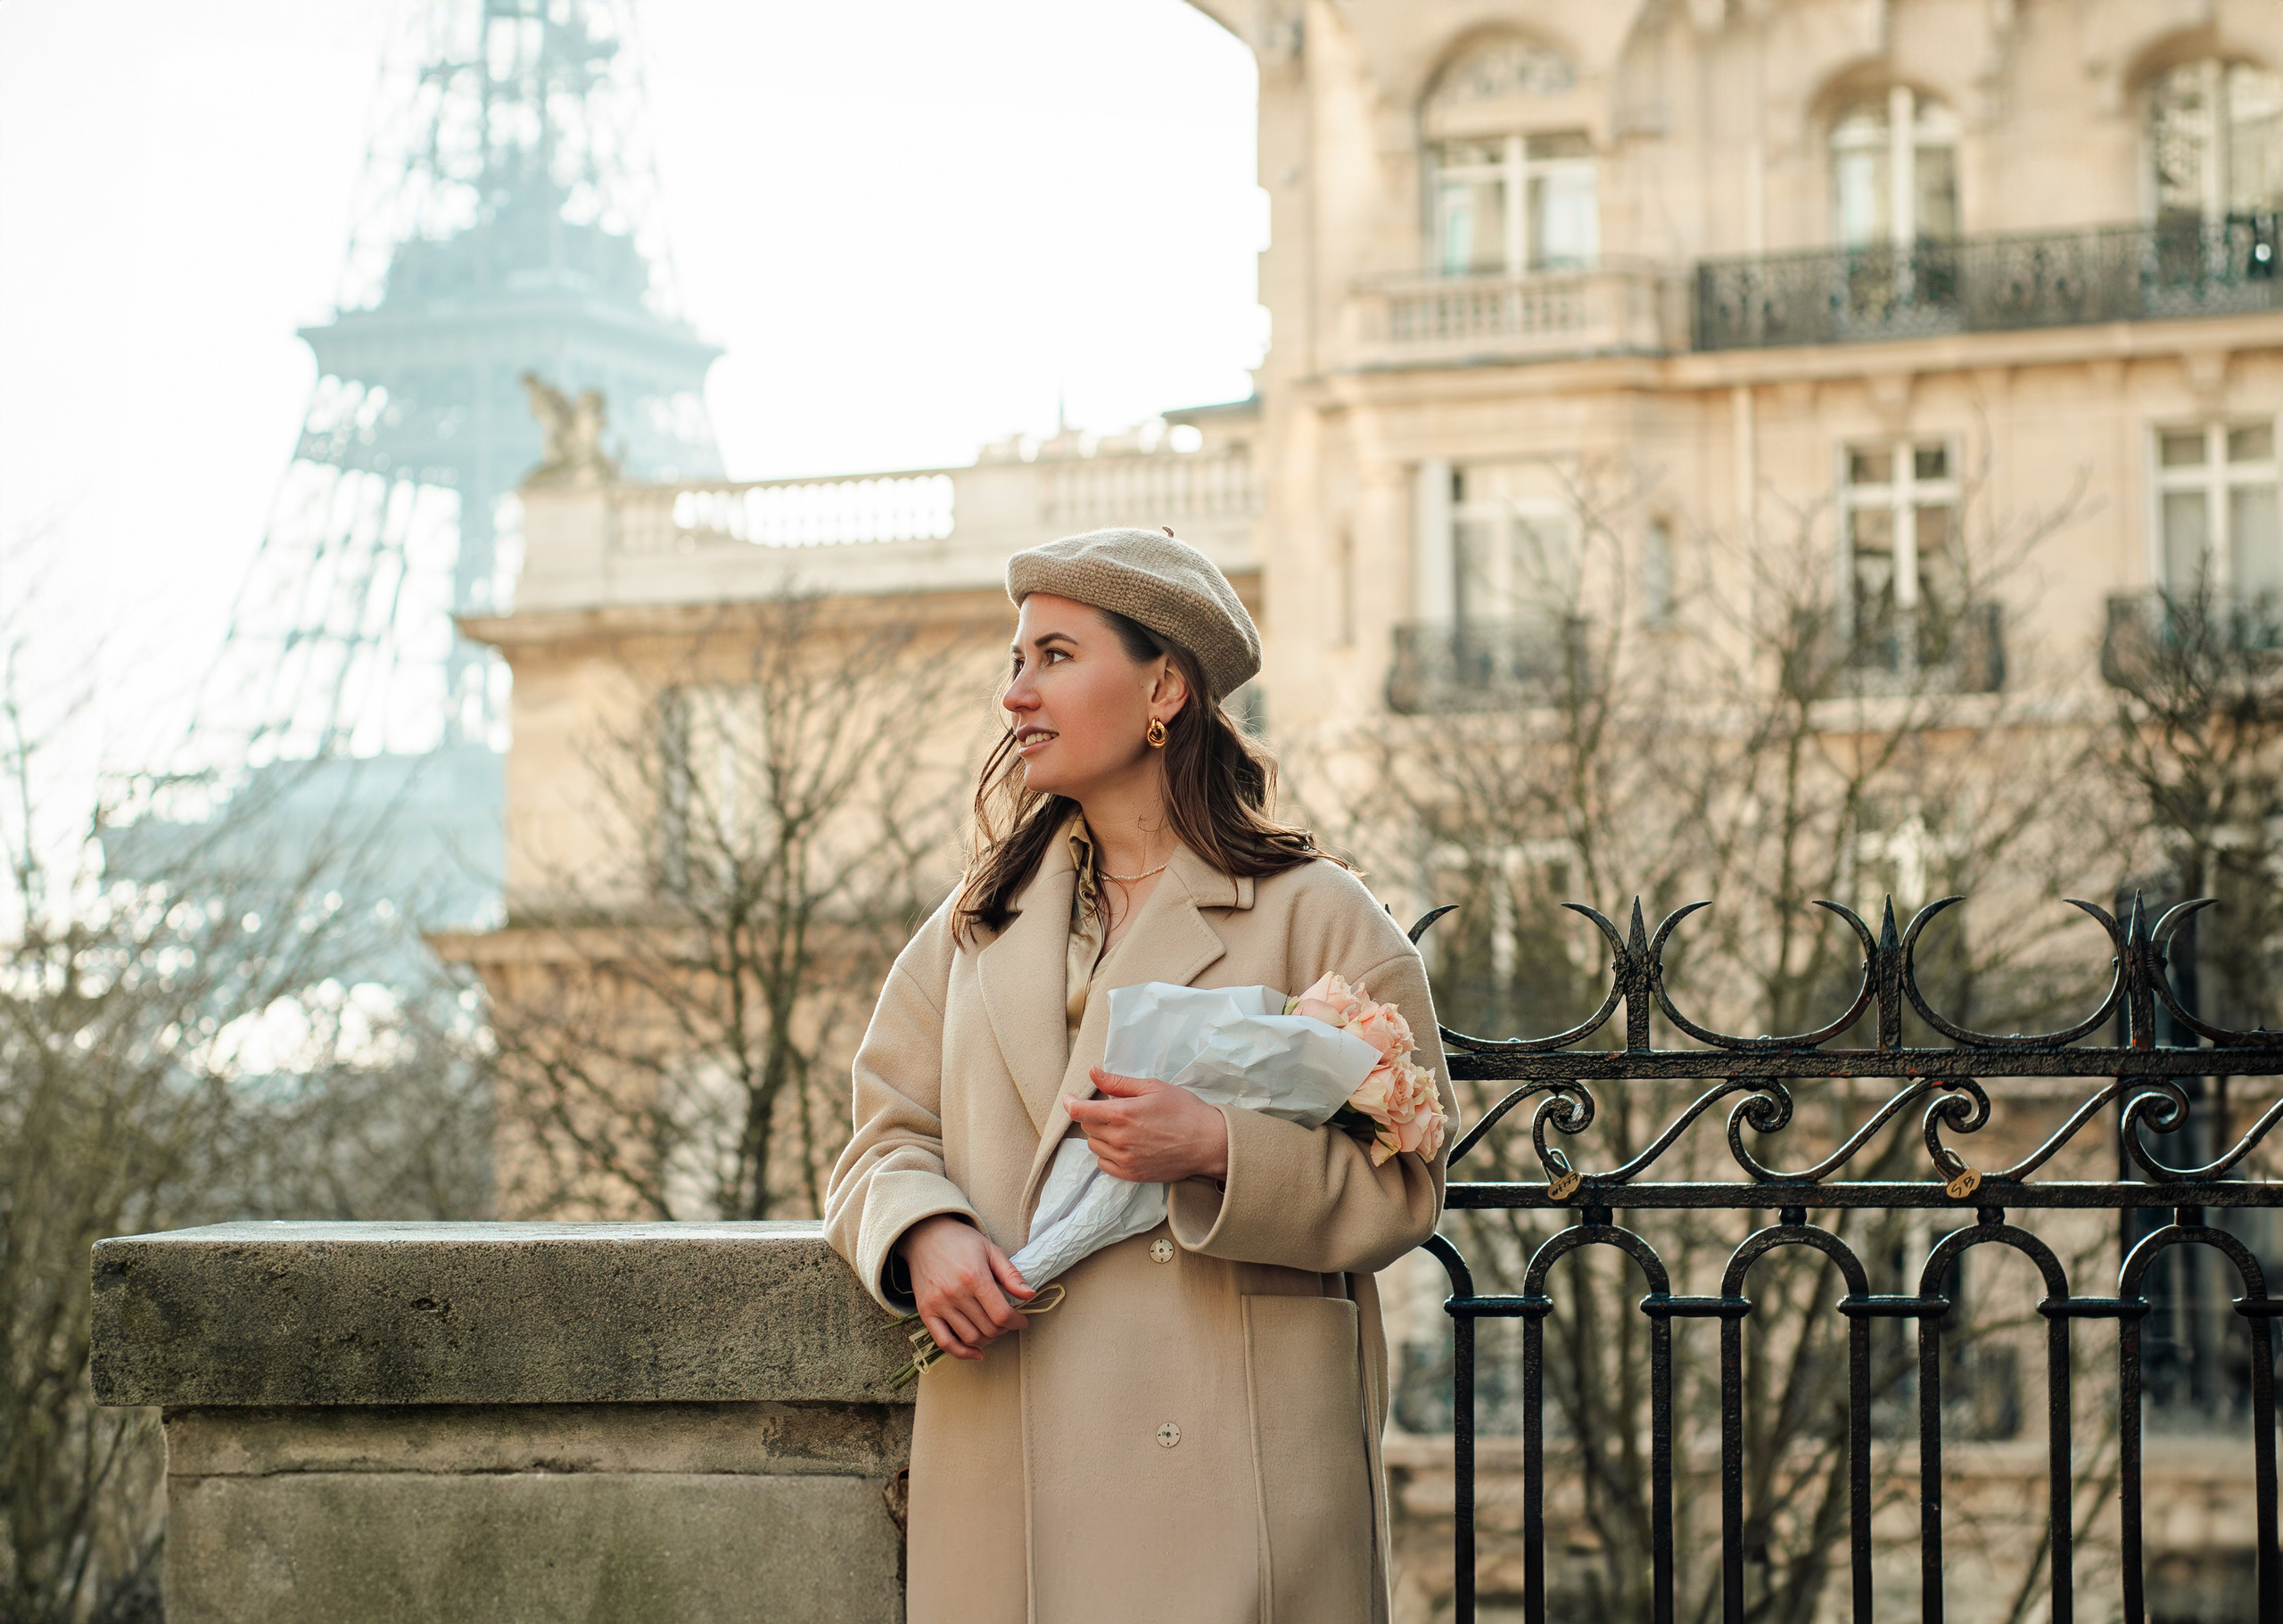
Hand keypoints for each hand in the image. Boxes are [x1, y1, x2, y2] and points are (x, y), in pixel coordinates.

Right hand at [895, 1215, 1033, 1361]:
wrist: (925, 1236)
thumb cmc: (961, 1242)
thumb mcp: (991, 1250)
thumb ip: (1011, 1275)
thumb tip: (1030, 1295)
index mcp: (975, 1277)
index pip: (1001, 1314)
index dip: (1017, 1322)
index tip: (1021, 1321)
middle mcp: (955, 1293)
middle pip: (988, 1328)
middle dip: (1004, 1330)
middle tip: (1007, 1323)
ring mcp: (938, 1304)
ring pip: (970, 1337)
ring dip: (987, 1340)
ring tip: (993, 1330)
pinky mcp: (926, 1311)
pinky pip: (944, 1342)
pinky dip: (961, 1353)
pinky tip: (976, 1353)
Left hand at [1066, 1067, 1230, 1183]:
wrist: (1208, 1143)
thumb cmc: (1184, 1111)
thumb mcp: (1153, 1088)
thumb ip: (1119, 1082)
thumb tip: (1093, 1072)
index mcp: (1122, 1114)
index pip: (1081, 1112)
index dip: (1070, 1103)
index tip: (1069, 1098)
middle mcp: (1119, 1139)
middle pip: (1088, 1127)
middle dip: (1096, 1116)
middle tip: (1117, 1110)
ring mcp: (1125, 1159)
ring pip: (1095, 1145)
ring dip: (1102, 1135)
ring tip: (1124, 1128)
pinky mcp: (1132, 1175)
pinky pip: (1104, 1164)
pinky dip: (1108, 1154)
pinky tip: (1126, 1145)